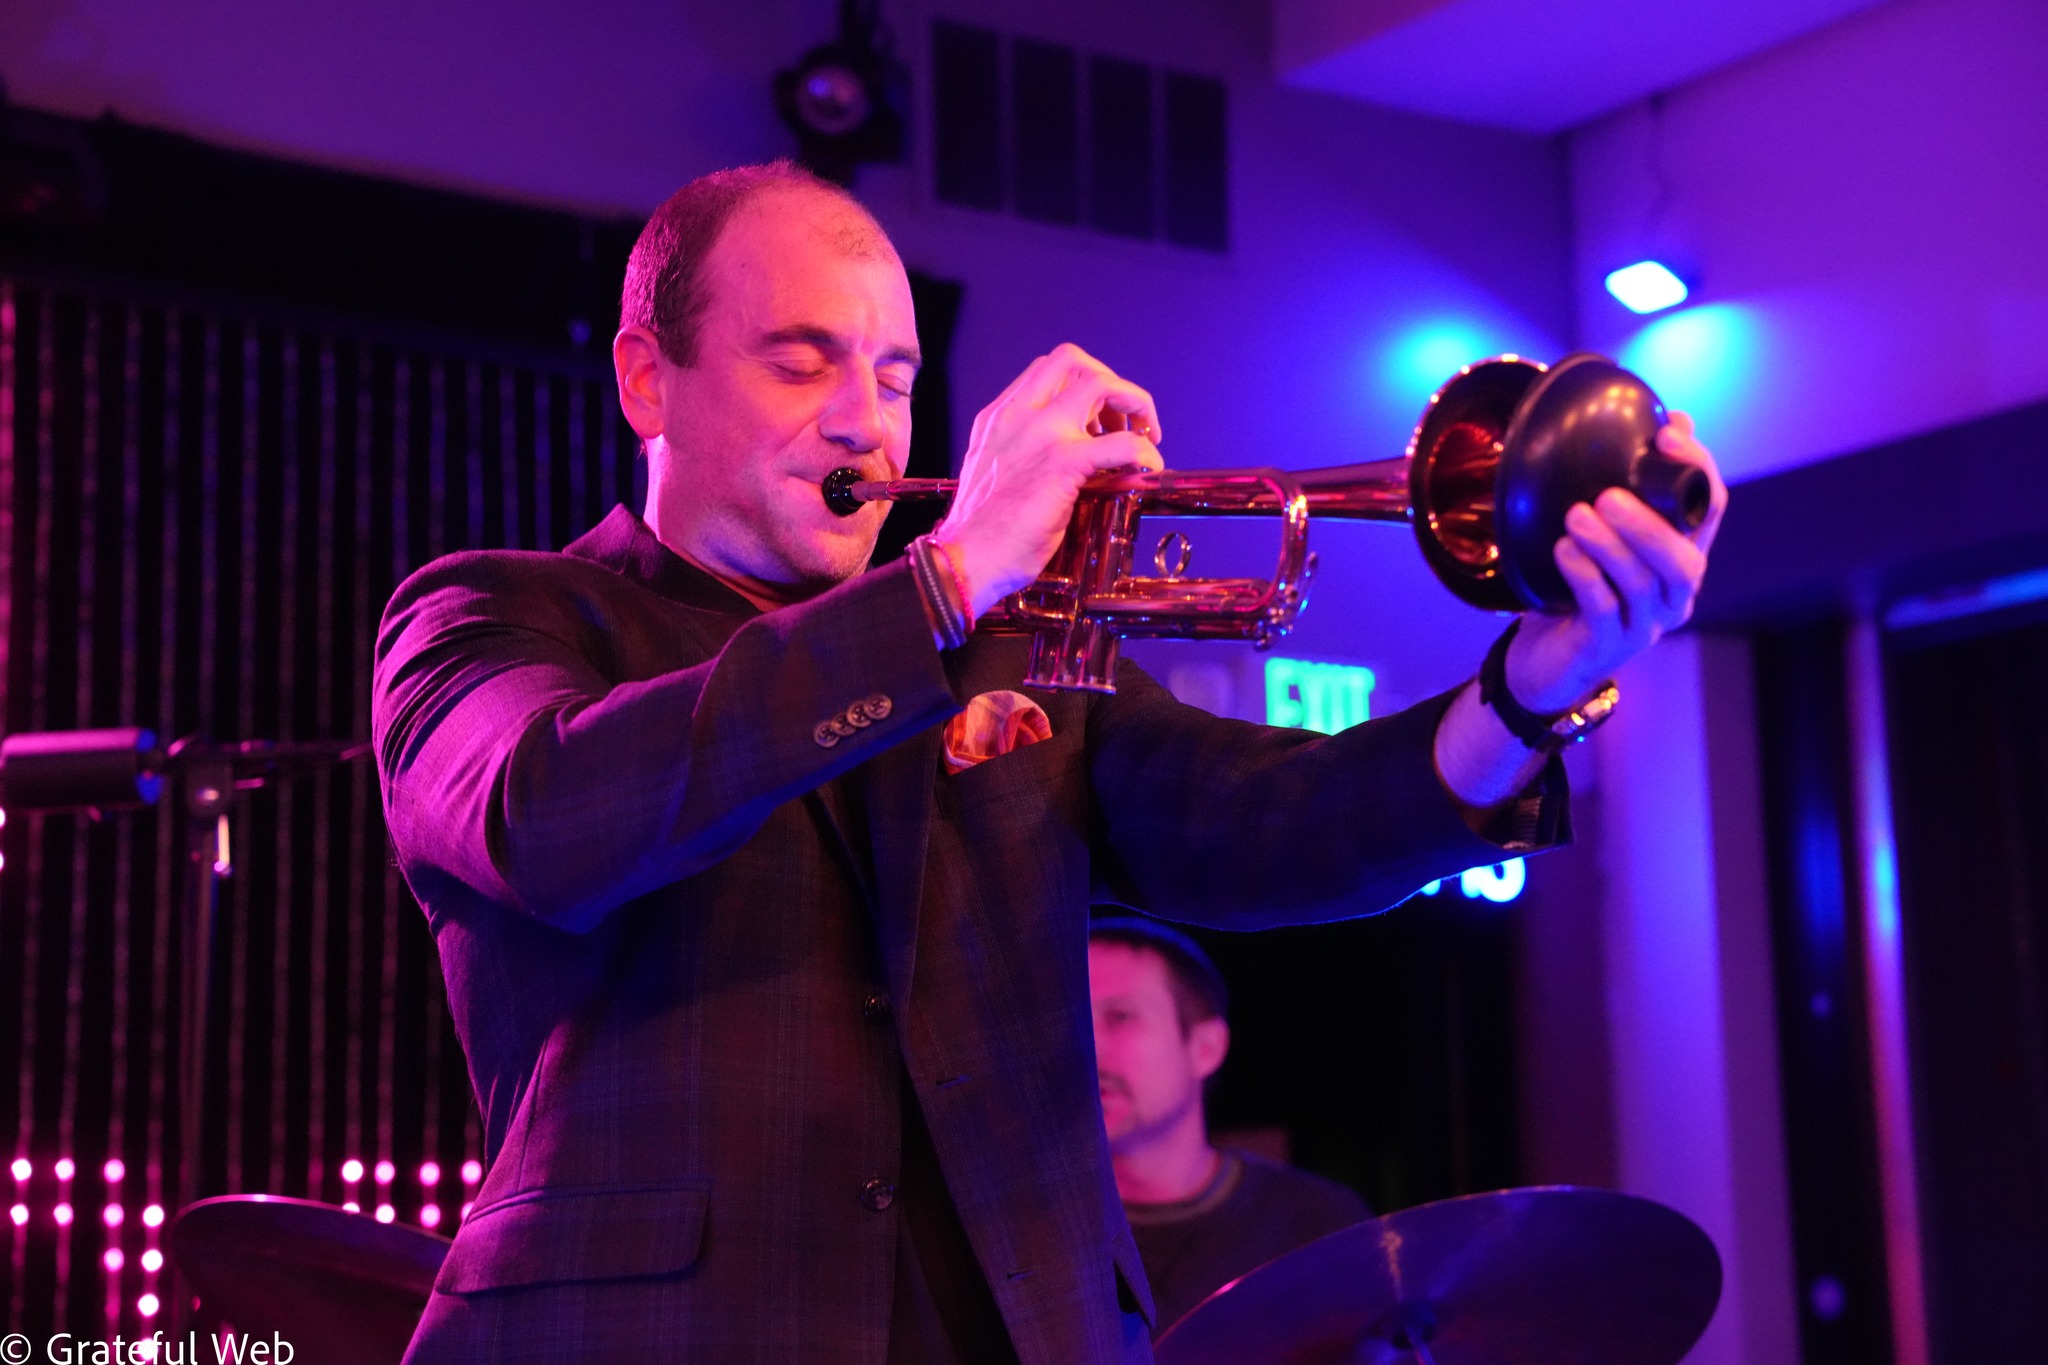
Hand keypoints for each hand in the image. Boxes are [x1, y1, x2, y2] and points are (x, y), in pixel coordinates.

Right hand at [931, 343, 1162, 617]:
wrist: (965, 561)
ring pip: (1101, 384)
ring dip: (1134, 402)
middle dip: (1109, 380)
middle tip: (1126, 417)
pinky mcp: (1064, 464)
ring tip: (1146, 435)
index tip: (1097, 417)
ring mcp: (1042, 434)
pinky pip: (1123, 444)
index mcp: (999, 417)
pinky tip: (1150, 468)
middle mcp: (1018, 414)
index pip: (1046, 370)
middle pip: (1073, 360)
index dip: (1080, 383)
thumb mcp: (992, 471)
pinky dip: (1145, 451)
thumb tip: (1062, 457)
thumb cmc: (980, 532)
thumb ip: (1019, 452)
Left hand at [1505, 411, 1729, 710]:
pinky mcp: (1609, 647)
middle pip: (1683, 559)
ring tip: (1575, 518)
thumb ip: (1632, 484)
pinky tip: (1563, 553)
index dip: (1696, 469)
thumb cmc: (1581, 586)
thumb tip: (1668, 418)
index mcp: (1682, 556)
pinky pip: (1603, 608)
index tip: (1666, 434)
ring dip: (1609, 547)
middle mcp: (1674, 593)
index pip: (1710, 509)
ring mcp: (1645, 624)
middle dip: (1649, 524)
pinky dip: (1584, 577)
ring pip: (1642, 584)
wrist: (1548, 656)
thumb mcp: (1607, 532)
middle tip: (1607, 496)